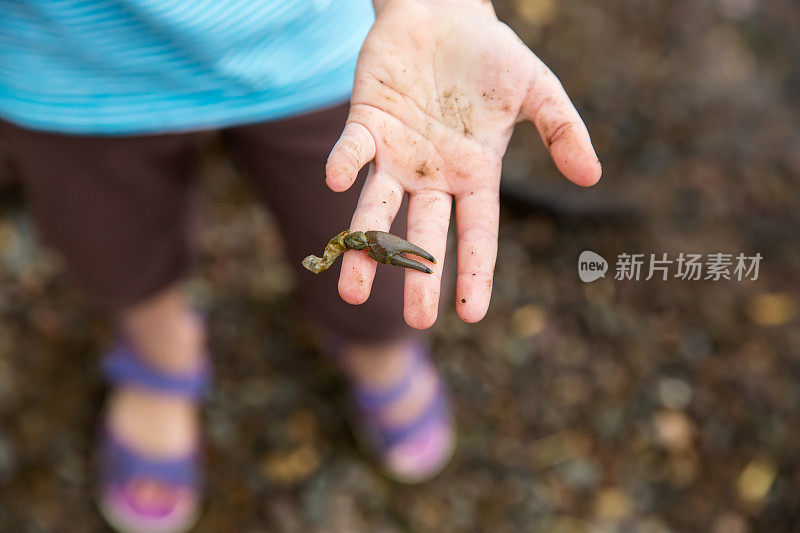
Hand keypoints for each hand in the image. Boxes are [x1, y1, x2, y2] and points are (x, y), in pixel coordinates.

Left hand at [326, 0, 600, 328]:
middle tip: (416, 320)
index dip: (475, 272)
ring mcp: (396, 154)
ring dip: (365, 246)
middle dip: (419, 276)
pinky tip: (339, 183)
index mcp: (474, 175)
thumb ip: (563, 131)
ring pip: (377, 209)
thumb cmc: (491, 55)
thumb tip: (592, 176)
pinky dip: (344, 165)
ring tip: (351, 291)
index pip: (477, 233)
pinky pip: (352, 149)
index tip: (472, 315)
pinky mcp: (366, 123)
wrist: (443, 13)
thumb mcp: (539, 89)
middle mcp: (432, 175)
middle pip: (424, 234)